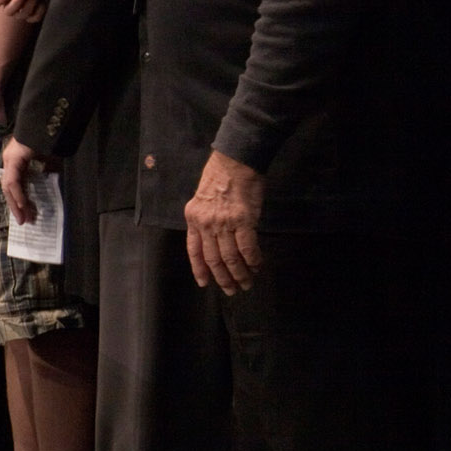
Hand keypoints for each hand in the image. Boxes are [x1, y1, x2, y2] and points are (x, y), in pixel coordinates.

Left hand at [0, 136, 53, 225]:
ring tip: (23, 217)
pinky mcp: (13, 159)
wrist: (46, 123)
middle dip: (16, 206)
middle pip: (9, 189)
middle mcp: (10, 161)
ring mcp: (10, 160)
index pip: (15, 185)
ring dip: (16, 203)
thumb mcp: (48, 158)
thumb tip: (50, 179)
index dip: (19, 199)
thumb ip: (47, 169)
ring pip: (9, 187)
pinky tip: (22, 204)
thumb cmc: (48, 138)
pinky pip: (13, 181)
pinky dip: (17, 193)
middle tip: (24, 221)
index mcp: (16, 161)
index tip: (27, 213)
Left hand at [184, 150, 264, 293]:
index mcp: (193, 219)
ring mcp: (224, 223)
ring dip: (240, 273)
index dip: (200, 270)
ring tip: (247, 282)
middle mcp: (205, 224)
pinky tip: (257, 266)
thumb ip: (207, 221)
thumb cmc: (221, 177)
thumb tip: (217, 241)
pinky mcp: (243, 220)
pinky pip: (247, 247)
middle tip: (232, 290)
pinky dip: (253, 260)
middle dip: (223, 278)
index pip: (194, 251)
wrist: (235, 161)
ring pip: (230, 257)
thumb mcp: (203, 200)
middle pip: (213, 259)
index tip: (205, 283)